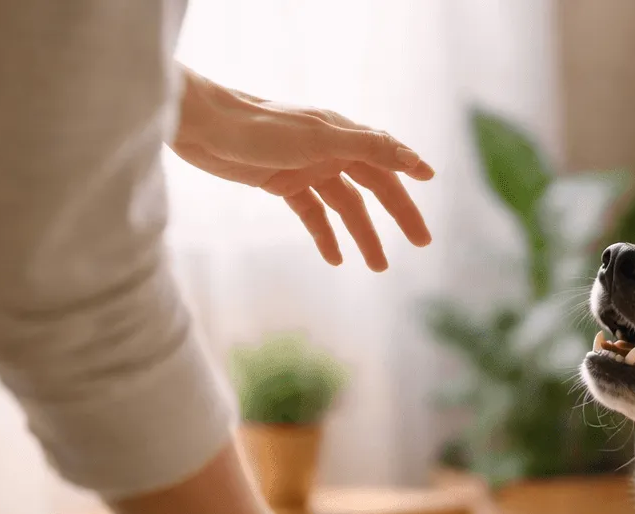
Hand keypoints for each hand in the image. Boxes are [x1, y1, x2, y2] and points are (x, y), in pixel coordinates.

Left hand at [171, 65, 433, 270]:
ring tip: (378, 266)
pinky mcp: (282, 182)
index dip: (409, 168)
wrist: (202, 126)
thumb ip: (369, 148)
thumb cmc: (260, 127)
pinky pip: (313, 213)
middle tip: (421, 244)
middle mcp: (330, 150)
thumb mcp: (320, 138)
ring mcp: (307, 167)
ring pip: (345, 207)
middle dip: (398, 216)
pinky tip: (334, 258)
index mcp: (343, 134)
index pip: (387, 156)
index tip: (432, 180)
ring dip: (362, 235)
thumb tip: (413, 161)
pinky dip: (324, 235)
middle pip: (373, 187)